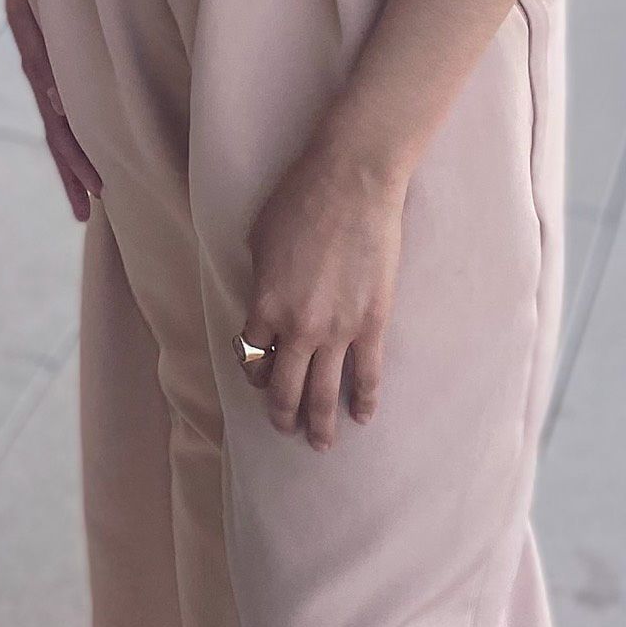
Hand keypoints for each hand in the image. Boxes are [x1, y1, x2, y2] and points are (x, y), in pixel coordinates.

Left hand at [5, 0, 98, 222]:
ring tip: (86, 181)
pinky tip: (63, 107)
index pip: (61, 111)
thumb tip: (146, 51)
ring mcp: (27, 17)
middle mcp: (34, 36)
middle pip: (51, 112)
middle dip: (68, 163)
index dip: (72, 154)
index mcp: (47, 41)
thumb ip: (106, 20)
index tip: (91, 198)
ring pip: (44, 89)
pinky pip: (37, 39)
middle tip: (86, 210)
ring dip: (65, 137)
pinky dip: (52, 74)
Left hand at [240, 129, 410, 449]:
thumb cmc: (300, 200)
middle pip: (286, 387)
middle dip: (283, 414)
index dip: (254, 369)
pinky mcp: (372, 323)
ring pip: (326, 392)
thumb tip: (265, 300)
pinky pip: (367, 374)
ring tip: (319, 443)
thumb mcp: (260, 238)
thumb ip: (261, 278)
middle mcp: (298, 326)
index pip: (252, 356)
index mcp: (264, 304)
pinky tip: (362, 416)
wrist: (352, 184)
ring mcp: (338, 330)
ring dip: (320, 423)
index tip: (259, 373)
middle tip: (284, 429)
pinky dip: (364, 399)